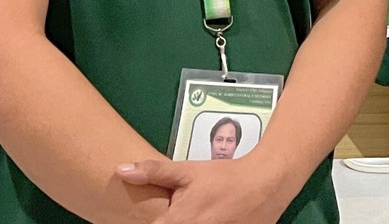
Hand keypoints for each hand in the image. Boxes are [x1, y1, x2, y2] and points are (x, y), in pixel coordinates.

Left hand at [116, 153, 299, 223]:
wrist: (267, 182)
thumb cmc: (224, 176)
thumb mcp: (189, 170)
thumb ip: (155, 172)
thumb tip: (121, 170)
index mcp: (179, 221)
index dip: (151, 222)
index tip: (159, 217)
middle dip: (170, 223)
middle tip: (185, 211)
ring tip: (201, 214)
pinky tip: (212, 219)